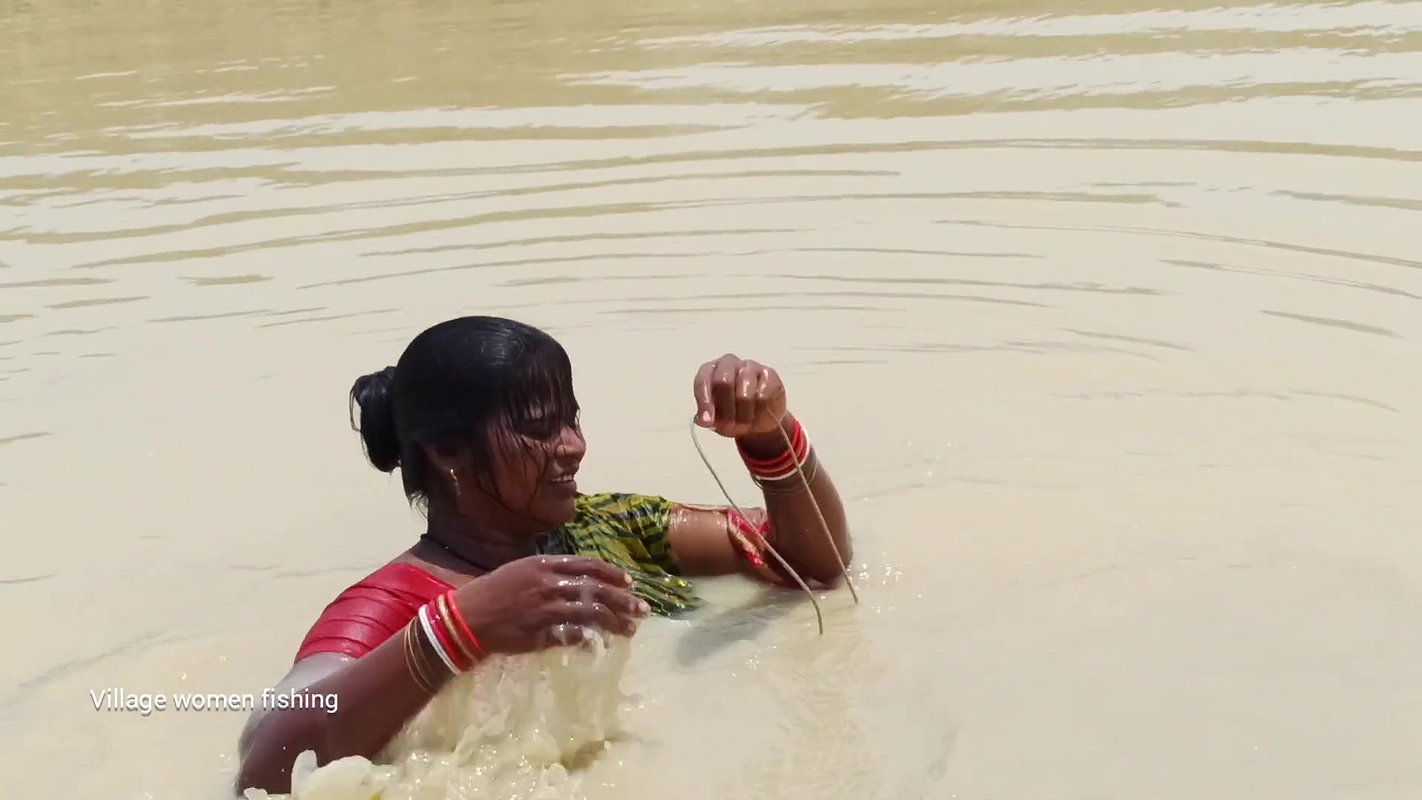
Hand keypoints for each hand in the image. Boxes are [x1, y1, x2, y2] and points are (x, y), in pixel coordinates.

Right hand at [452, 556, 649, 654]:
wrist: (466, 617)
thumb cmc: (493, 591)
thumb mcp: (522, 571)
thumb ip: (552, 574)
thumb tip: (581, 582)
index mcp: (545, 565)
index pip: (588, 566)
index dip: (612, 575)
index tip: (630, 583)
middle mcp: (549, 585)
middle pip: (596, 591)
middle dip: (623, 601)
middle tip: (642, 610)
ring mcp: (546, 610)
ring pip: (590, 614)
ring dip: (614, 622)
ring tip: (630, 630)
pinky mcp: (541, 634)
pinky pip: (572, 636)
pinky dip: (588, 640)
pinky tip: (599, 644)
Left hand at [693, 354, 786, 437]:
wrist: (759, 418)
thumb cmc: (731, 414)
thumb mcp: (715, 420)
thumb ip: (706, 418)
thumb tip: (701, 420)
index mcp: (709, 370)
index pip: (703, 381)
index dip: (704, 403)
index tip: (707, 421)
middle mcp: (728, 363)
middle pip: (724, 382)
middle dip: (726, 410)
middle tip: (729, 427)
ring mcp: (750, 366)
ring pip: (745, 395)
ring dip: (743, 416)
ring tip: (744, 424)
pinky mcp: (769, 373)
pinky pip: (763, 397)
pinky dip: (760, 412)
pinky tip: (759, 414)